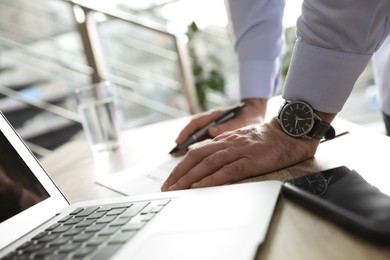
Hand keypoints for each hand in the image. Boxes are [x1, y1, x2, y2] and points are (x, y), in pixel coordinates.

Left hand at [161, 117, 319, 190]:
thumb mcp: (241, 142)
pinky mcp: (251, 160)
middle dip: (179, 173)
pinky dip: (212, 179)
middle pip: (197, 157)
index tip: (171, 179)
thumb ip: (226, 150)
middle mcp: (227, 144)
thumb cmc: (267, 140)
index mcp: (224, 140)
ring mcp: (239, 151)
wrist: (289, 132)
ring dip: (190, 177)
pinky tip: (201, 186)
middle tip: (167, 187)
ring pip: (208, 163)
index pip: (196, 152)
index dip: (181, 166)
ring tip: (177, 189)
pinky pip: (228, 170)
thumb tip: (209, 164)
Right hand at [171, 98, 267, 156]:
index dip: (187, 132)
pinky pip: (201, 142)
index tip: (180, 140)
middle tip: (174, 152)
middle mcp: (210, 121)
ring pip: (196, 137)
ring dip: (187, 146)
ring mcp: (211, 127)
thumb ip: (227, 126)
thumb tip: (211, 131)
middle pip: (193, 131)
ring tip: (177, 156)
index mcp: (215, 115)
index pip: (197, 123)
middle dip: (183, 142)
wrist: (255, 112)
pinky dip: (195, 149)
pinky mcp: (214, 134)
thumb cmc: (249, 116)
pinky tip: (189, 159)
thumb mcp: (241, 121)